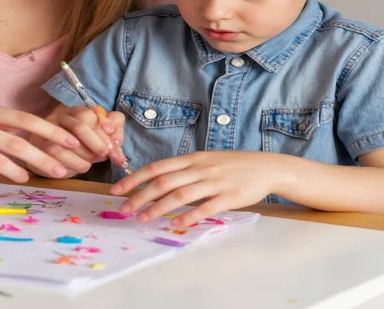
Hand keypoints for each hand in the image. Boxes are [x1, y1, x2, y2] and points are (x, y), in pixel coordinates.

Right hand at [29, 105, 126, 177]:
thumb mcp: (98, 136)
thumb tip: (117, 142)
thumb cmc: (80, 145)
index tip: (112, 144)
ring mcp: (48, 132)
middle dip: (97, 144)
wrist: (50, 159)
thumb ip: (113, 134)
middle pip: (80, 128)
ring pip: (71, 145)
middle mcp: (60, 117)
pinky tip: (77, 167)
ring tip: (90, 163)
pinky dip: (74, 165)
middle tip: (104, 155)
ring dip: (86, 157)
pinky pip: (61, 158)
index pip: (91, 115)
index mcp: (75, 111)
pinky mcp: (42, 149)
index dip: (104, 130)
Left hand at [111, 151, 284, 225]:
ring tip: (143, 218)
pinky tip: (176, 224)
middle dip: (140, 196)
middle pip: (163, 182)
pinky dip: (189, 216)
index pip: (157, 168)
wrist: (265, 167)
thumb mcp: (205, 161)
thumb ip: (183, 170)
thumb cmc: (231, 165)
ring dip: (158, 208)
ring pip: (180, 195)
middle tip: (124, 210)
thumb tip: (155, 182)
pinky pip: (206, 207)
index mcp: (191, 159)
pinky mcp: (230, 196)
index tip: (117, 190)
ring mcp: (214, 182)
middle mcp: (200, 168)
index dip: (135, 179)